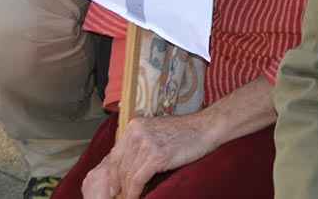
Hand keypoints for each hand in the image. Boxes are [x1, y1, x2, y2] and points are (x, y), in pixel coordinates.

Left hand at [82, 114, 216, 198]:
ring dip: (125, 191)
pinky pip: (138, 179)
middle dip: (116, 185)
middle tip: (116, 197)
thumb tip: (124, 167)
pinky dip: (134, 192)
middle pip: (118, 166)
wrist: (205, 128)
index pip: (114, 155)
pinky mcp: (157, 155)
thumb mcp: (155, 133)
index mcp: (134, 126)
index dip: (111, 175)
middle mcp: (137, 132)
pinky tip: (135, 198)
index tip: (111, 189)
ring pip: (127, 174)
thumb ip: (138, 145)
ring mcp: (147, 143)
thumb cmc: (184, 133)